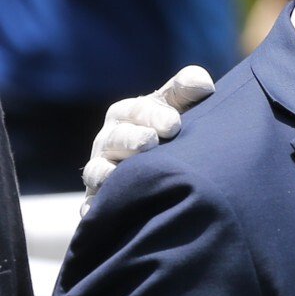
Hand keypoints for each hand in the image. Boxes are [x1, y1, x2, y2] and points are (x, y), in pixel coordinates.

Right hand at [81, 66, 214, 215]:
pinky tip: (97, 210)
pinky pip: (91, 205)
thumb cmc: (172, 127)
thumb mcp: (179, 103)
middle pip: (115, 139)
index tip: (174, 124)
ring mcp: (102, 171)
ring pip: (97, 171)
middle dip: (132, 139)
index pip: (136, 110)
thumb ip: (188, 88)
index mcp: (128, 114)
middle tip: (150, 142)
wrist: (167, 167)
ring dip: (107, 172)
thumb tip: (202, 85)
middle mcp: (110, 141)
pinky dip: (93, 207)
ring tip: (121, 174)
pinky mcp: (99, 201)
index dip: (153, 116)